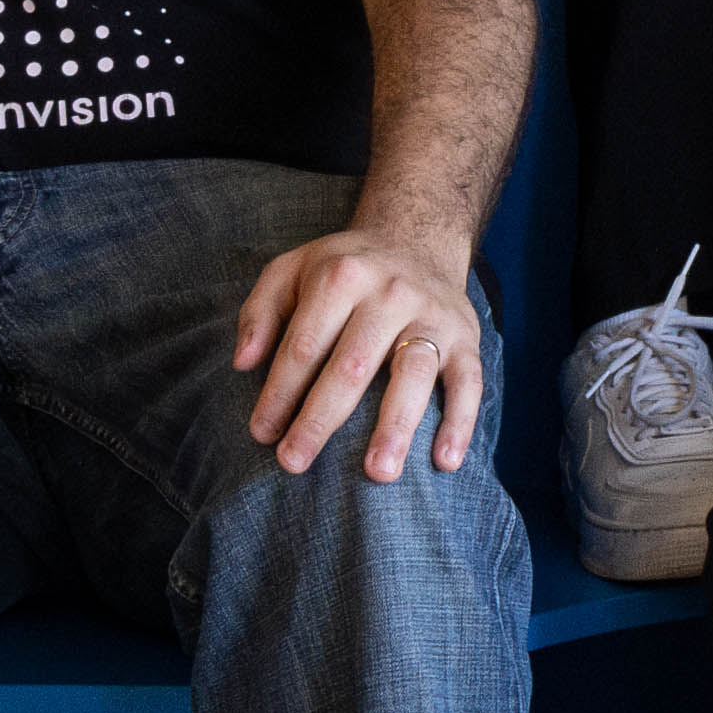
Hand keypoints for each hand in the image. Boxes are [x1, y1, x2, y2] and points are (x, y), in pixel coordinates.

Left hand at [233, 214, 496, 479]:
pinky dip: (460, 423)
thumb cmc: (343, 269)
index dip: (279, 393)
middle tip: (293, 463)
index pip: (304, 345)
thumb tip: (243, 363)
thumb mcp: (291, 270)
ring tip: (377, 473)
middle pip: (352, 366)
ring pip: (414, 375)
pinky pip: (469, 382)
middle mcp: (390, 293)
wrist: (417, 238)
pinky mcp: (466, 337)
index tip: (262, 434)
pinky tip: (444, 463)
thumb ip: (260, 312)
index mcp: (342, 276)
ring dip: (396, 427)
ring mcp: (432, 316)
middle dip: (319, 419)